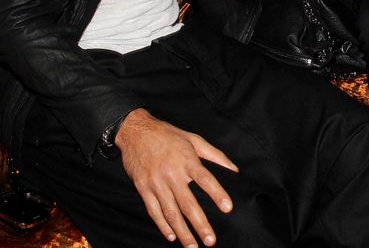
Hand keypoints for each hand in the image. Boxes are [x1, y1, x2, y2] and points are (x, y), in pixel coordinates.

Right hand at [114, 108, 238, 246]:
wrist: (135, 131)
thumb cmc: (167, 135)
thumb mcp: (193, 139)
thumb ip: (215, 155)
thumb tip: (234, 169)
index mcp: (187, 159)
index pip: (205, 179)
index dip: (217, 193)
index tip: (227, 208)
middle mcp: (171, 173)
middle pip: (188, 203)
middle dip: (200, 224)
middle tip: (210, 240)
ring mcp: (156, 182)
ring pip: (170, 212)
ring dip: (182, 232)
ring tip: (192, 246)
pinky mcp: (143, 188)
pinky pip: (153, 211)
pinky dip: (162, 225)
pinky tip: (172, 236)